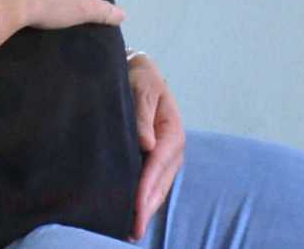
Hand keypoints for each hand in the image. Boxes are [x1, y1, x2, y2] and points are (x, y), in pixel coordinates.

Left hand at [127, 54, 184, 241]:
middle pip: (160, 183)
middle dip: (147, 207)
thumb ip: (142, 114)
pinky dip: (144, 199)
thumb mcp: (140, 88)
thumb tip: (146, 143)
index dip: (146, 188)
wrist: (138, 72)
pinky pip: (151, 182)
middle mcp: (172, 147)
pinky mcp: (155, 158)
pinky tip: (132, 213)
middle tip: (132, 231)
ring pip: (157, 187)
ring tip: (131, 230)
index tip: (136, 207)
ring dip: (146, 208)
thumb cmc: (138, 78)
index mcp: (172, 131)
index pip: (158, 165)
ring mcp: (165, 155)